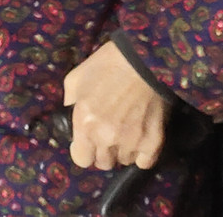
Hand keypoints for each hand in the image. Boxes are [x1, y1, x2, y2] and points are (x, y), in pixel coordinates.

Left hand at [63, 41, 169, 170]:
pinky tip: (141, 139)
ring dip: (123, 150)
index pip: (81, 159)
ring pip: (124, 161)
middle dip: (104, 150)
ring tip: (126, 131)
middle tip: (109, 134)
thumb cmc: (107, 64)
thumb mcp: (76, 78)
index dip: (84, 151)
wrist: (144, 58)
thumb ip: (69, 102)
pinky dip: (142, 154)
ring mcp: (131, 141)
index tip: (88, 143)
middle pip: (103, 163)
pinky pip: (144, 162)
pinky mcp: (153, 142)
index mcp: (84, 123)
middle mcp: (105, 137)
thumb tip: (70, 117)